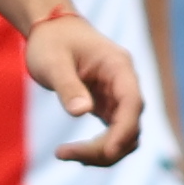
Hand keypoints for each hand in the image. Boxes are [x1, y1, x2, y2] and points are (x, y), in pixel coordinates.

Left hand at [24, 11, 146, 165]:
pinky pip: (113, 134)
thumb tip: (81, 113)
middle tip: (63, 153)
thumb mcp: (53, 61)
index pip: (132, 102)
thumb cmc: (51, 41)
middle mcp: (124, 83)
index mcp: (118, 66)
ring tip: (64, 153)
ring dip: (102, 152)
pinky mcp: (108, 106)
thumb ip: (68, 86)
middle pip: (130, 126)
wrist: (51, 31)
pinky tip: (73, 152)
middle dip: (105, 147)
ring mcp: (118, 97)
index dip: (124, 130)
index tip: (107, 152)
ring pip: (125, 135)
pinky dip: (98, 148)